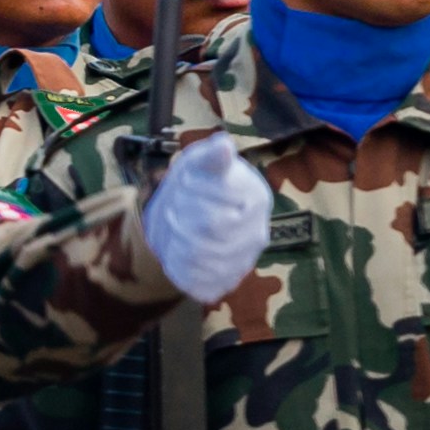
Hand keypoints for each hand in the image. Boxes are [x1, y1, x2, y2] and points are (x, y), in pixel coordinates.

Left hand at [143, 133, 267, 303]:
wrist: (188, 213)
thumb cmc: (198, 181)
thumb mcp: (200, 162)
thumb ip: (211, 157)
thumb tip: (223, 145)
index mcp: (255, 199)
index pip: (218, 211)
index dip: (191, 200)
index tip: (183, 187)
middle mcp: (257, 232)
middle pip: (207, 237)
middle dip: (179, 222)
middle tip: (172, 212)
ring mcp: (245, 259)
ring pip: (202, 262)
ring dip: (176, 246)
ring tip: (173, 230)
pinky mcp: (229, 279)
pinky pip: (203, 284)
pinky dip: (182, 273)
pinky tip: (176, 255)